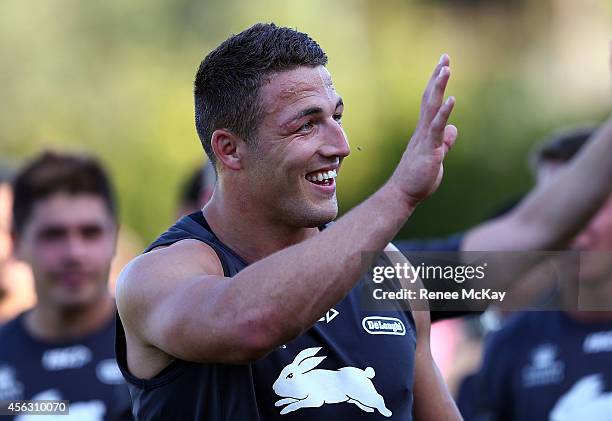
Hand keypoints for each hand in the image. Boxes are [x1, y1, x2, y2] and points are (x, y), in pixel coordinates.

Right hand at [388, 54, 456, 206]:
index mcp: (425, 132)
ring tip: (446, 68)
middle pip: (430, 98)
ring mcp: (425, 138)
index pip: (431, 103)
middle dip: (438, 77)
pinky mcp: (429, 149)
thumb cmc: (418, 178)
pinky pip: (436, 128)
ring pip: (432, 108)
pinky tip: (451, 100)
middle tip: (445, 57)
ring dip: (439, 87)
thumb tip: (454, 129)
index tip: (443, 65)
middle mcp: (423, 131)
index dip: (437, 84)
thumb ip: (445, 142)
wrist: (403, 194)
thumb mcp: (437, 157)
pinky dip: (444, 113)